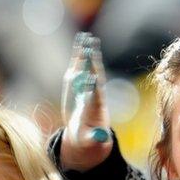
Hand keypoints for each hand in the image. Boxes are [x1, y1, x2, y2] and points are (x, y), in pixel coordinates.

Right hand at [60, 32, 112, 170]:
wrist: (85, 131)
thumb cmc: (87, 138)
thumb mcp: (91, 141)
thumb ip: (96, 139)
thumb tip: (102, 140)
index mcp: (95, 108)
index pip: (96, 96)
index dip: (95, 87)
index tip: (94, 77)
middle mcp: (92, 93)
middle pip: (94, 77)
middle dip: (92, 64)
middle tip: (91, 48)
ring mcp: (85, 86)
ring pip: (88, 67)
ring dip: (87, 54)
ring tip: (87, 38)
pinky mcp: (78, 83)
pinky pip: (79, 66)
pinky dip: (79, 54)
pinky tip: (80, 42)